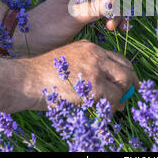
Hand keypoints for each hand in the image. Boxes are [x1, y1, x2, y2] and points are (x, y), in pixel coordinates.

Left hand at [14, 0, 126, 55]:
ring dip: (115, 15)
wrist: (25, 39)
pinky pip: (100, 14)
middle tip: (118, 28)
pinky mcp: (81, 16)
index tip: (115, 20)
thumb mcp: (72, 19)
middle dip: (118, 9)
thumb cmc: (45, 28)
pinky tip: (111, 29)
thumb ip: (93, 8)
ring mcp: (82, 4)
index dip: (116, 2)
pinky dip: (108, 20)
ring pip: (106, 5)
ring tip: (114, 30)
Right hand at [22, 40, 139, 111]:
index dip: (125, 73)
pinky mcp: (93, 85)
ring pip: (124, 82)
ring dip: (122, 96)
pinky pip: (114, 97)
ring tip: (114, 106)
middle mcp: (95, 54)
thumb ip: (88, 71)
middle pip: (126, 68)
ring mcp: (95, 68)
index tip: (126, 85)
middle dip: (130, 84)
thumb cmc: (43, 77)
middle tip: (127, 97)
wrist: (26, 79)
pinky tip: (105, 110)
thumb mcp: (68, 64)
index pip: (118, 58)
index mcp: (89, 47)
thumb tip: (110, 89)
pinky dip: (113, 106)